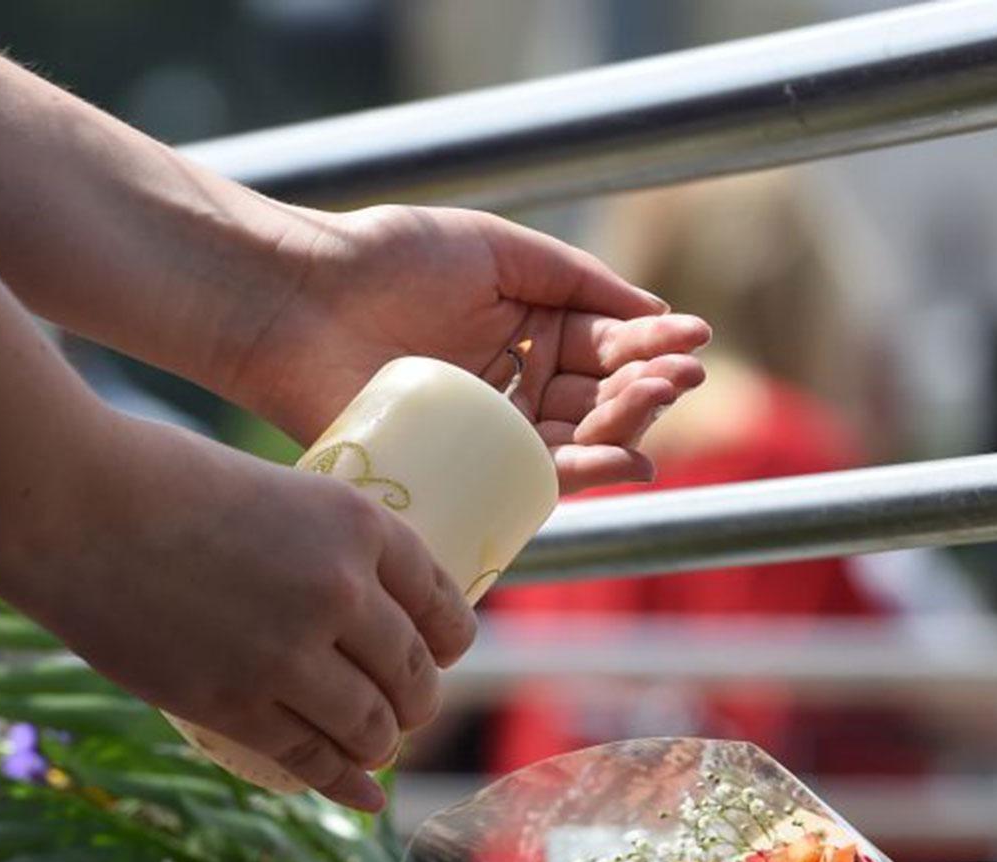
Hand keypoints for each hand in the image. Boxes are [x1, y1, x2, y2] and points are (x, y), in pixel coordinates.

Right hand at [0, 407, 475, 812]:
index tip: (445, 654)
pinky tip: (363, 794)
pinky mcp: (234, 702)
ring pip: (372, 725)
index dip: (451, 642)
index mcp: (360, 527)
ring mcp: (289, 653)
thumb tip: (352, 600)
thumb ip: (316, 545)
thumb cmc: (161, 480)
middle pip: (414, 674)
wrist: (67, 503)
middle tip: (406, 707)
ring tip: (377, 744)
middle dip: (418, 700)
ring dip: (383, 744)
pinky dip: (344, 781)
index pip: (442, 605)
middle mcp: (341, 591)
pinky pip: (310, 756)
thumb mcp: (274, 492)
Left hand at [230, 205, 709, 491]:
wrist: (303, 301)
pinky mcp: (473, 467)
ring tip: (663, 399)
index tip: (693, 336)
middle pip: (607, 395)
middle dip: (652, 385)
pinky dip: (592, 471)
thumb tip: (652, 313)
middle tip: (683, 374)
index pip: (609, 345)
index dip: (653, 344)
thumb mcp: (495, 248)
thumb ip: (574, 276)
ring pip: (586, 437)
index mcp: (531, 331)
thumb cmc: (388, 260)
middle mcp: (523, 385)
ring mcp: (500, 430)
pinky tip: (631, 457)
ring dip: (634, 422)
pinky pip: (544, 476)